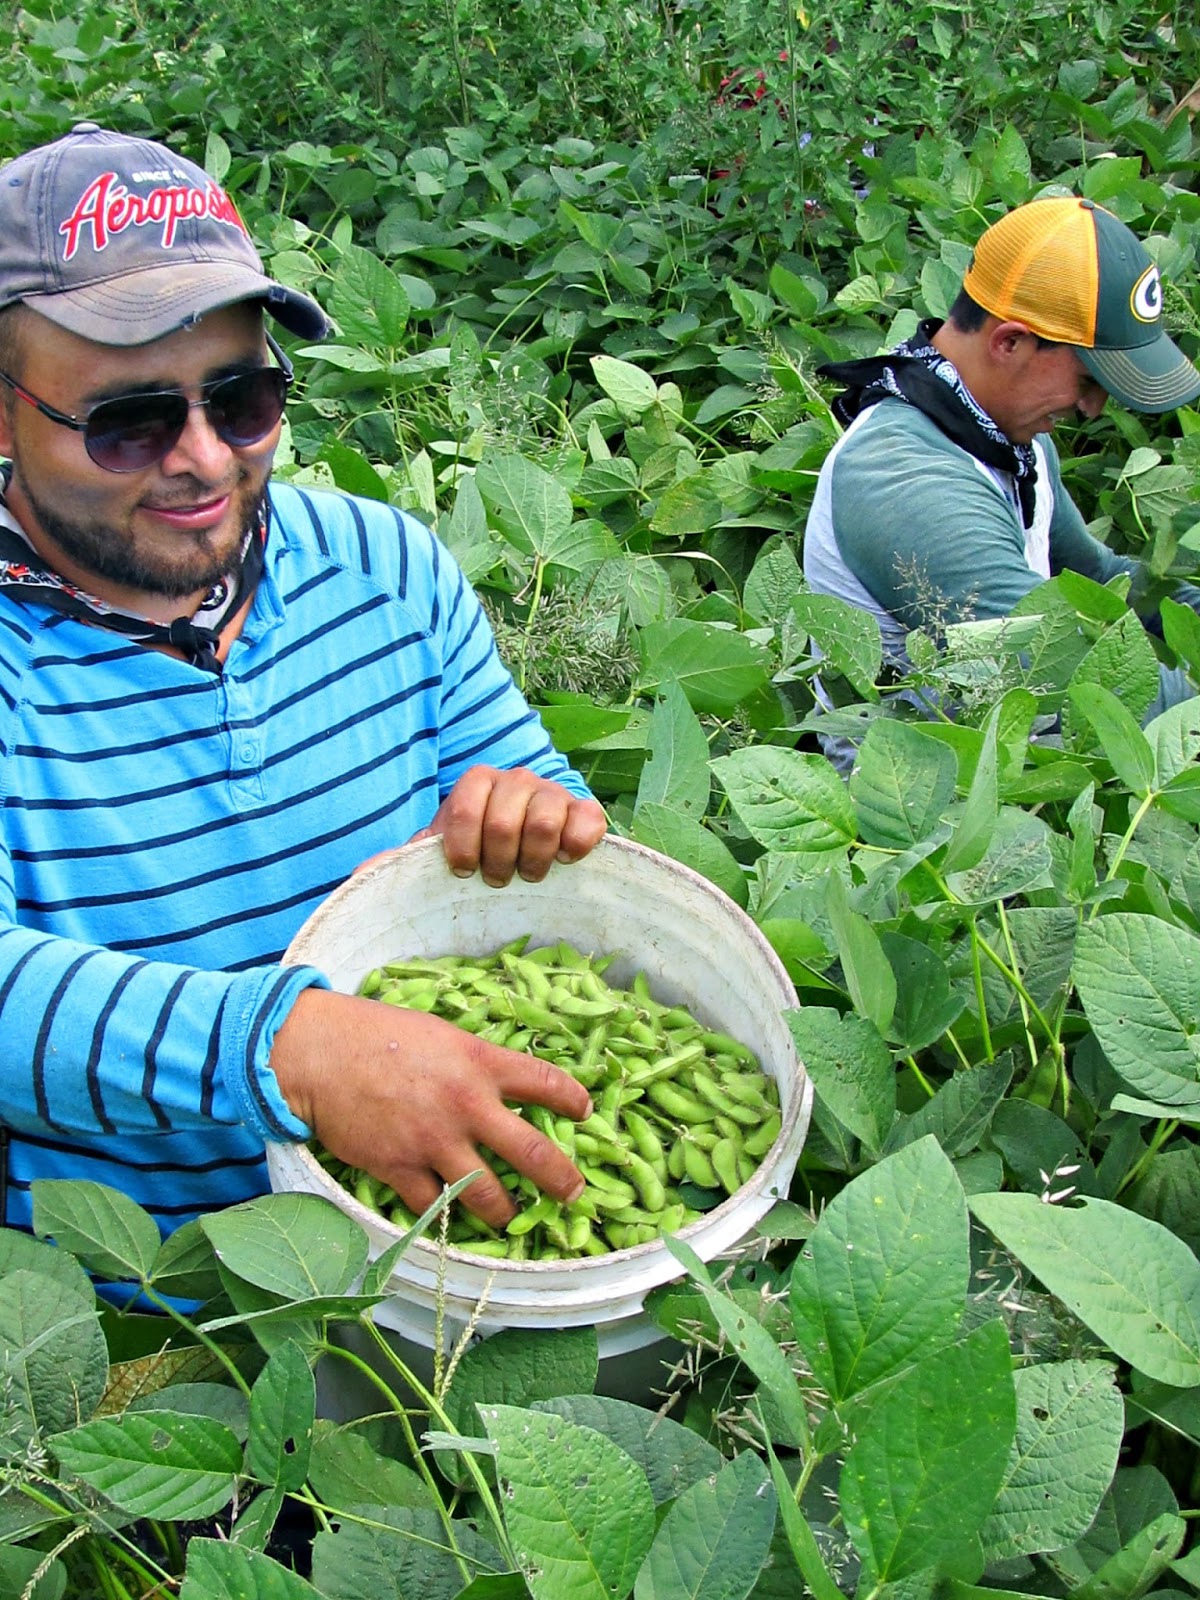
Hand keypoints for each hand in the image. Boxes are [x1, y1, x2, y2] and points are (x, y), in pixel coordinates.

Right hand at [271, 988, 589, 1226]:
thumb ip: (474, 1060)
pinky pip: (433, 1208)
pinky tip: (450, 1217)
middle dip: (561, 1180)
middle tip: (574, 1194)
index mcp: (480, 1062)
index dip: (573, 1100)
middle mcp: (467, 1106)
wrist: (320, 1053)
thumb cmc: (377, 1033)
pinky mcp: (400, 1169)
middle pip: (533, 1154)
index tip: (586, 1112)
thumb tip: (500, 1080)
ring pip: (488, 1196)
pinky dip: (443, 1216)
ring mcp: (435, 1142)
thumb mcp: (440, 1034)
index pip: (546, 1083)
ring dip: (505, 1212)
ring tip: (510, 1217)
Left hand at [414, 766, 606, 886]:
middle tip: (496, 880)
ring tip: (528, 874)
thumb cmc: (479, 848)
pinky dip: (574, 846)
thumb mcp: (441, 850)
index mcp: (478, 782)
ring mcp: (553, 791)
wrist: (528, 841)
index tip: (462, 871)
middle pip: (505, 820)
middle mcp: (517, 779)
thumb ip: (405, 859)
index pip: (466, 806)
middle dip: (498, 861)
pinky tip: (563, 861)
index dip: (462, 845)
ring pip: (544, 821)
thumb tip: (362, 872)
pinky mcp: (585, 810)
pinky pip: (586, 821)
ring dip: (533, 859)